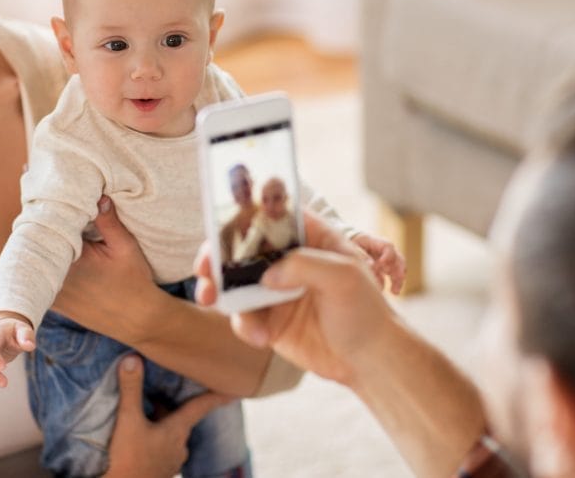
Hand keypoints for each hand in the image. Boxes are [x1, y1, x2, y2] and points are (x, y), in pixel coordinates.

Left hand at [52, 196, 165, 345]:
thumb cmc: (134, 281)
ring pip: (37, 261)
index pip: (48, 227)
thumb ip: (108, 221)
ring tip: (49, 225)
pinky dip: (46, 264)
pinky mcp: (54, 302)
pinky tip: (55, 252)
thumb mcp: (126, 247)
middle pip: (38, 243)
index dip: (47, 209)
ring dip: (42, 245)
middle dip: (43, 225)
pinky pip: (41, 277)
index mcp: (71, 259)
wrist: (137, 320)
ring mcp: (51, 292)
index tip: (49, 194)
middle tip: (47, 204)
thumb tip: (98, 195)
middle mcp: (55, 277)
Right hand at [104, 355, 233, 477]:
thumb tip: (132, 358)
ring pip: (170, 433)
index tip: (237, 389)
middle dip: (171, 405)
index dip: (218, 396)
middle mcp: (180, 445)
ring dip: (161, 422)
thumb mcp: (127, 420)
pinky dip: (154, 437)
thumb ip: (130, 389)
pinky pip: (162, 447)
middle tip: (157, 390)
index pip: (202, 406)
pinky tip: (139, 437)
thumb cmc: (127, 459)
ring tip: (142, 412)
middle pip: (181, 417)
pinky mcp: (161, 471)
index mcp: (178, 430)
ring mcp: (172, 460)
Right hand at [195, 212, 398, 386]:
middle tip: (203, 268)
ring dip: (219, 290)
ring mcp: (276, 290)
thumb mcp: (344, 277)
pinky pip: (242, 316)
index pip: (273, 214)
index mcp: (311, 237)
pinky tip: (260, 339)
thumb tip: (267, 274)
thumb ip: (305, 265)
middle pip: (243, 246)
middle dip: (217, 255)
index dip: (246, 213)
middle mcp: (289, 260)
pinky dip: (243, 325)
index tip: (222, 222)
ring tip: (211, 300)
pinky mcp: (269, 320)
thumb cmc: (367, 311)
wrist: (370, 360)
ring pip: (235, 282)